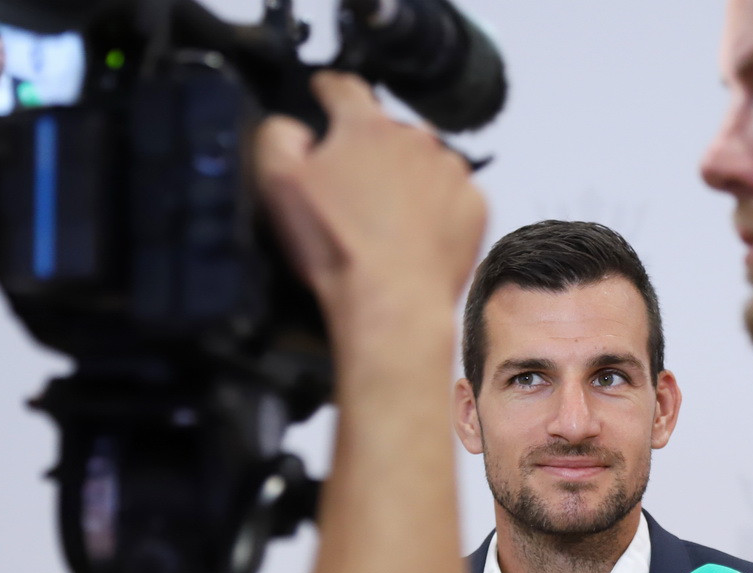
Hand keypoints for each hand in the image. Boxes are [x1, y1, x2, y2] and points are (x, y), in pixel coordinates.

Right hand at [254, 71, 485, 345]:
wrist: (391, 303)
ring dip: (406, 181)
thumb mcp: (278, 185)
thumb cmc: (337, 249)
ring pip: (424, 163)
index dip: (329, 90)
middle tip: (353, 195)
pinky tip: (415, 237)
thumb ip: (277, 137)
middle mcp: (415, 138)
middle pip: (387, 132)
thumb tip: (293, 128)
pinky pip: (453, 196)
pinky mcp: (475, 206)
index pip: (344, 89)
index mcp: (365, 126)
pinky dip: (437, 210)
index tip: (325, 92)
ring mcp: (451, 172)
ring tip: (385, 223)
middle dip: (370, 152)